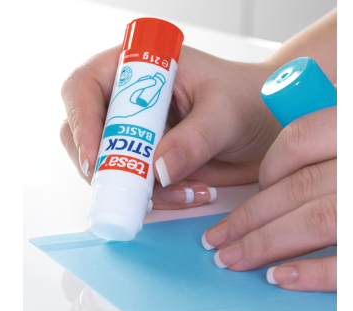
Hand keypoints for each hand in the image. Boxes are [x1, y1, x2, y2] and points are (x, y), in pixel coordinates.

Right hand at [60, 45, 281, 208]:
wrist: (269, 124)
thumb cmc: (249, 99)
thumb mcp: (226, 112)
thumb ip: (194, 138)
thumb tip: (157, 169)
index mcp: (137, 67)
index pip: (85, 88)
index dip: (82, 123)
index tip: (97, 161)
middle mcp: (128, 101)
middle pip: (83, 134)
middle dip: (105, 167)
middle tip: (138, 190)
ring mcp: (136, 135)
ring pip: (107, 168)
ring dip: (136, 190)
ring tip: (187, 192)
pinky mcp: (149, 164)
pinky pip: (135, 188)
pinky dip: (157, 200)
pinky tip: (193, 194)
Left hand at [201, 106, 336, 291]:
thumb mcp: (344, 132)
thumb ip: (311, 144)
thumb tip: (234, 170)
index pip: (299, 138)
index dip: (266, 168)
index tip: (249, 189)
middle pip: (300, 187)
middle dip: (250, 219)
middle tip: (216, 243)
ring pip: (319, 220)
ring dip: (268, 244)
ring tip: (232, 260)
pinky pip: (350, 264)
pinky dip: (313, 274)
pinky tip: (280, 278)